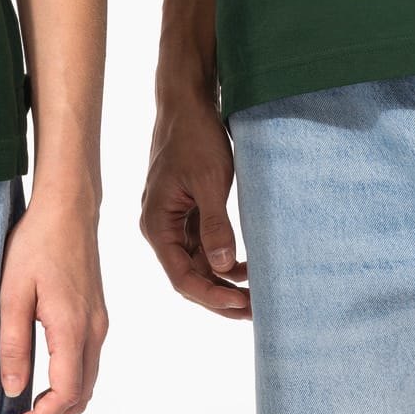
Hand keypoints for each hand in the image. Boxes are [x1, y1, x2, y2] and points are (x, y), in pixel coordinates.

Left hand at [0, 184, 107, 413]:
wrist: (68, 208)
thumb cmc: (37, 243)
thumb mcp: (12, 292)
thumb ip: (13, 343)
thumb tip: (13, 390)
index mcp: (73, 328)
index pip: (64, 395)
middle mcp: (94, 331)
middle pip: (79, 398)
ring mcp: (98, 324)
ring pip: (85, 384)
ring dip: (58, 408)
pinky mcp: (95, 316)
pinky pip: (85, 366)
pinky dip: (66, 388)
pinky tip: (40, 387)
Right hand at [140, 94, 250, 316]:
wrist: (188, 102)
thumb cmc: (194, 137)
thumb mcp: (209, 182)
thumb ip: (215, 226)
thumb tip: (222, 267)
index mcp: (157, 224)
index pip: (181, 277)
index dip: (211, 296)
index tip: (241, 303)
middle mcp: (161, 228)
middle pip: (188, 277)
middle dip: (220, 296)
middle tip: (256, 311)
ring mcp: (174, 221)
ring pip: (198, 264)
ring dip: (223, 281)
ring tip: (256, 295)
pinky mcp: (187, 212)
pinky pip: (203, 246)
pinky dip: (223, 259)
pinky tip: (246, 267)